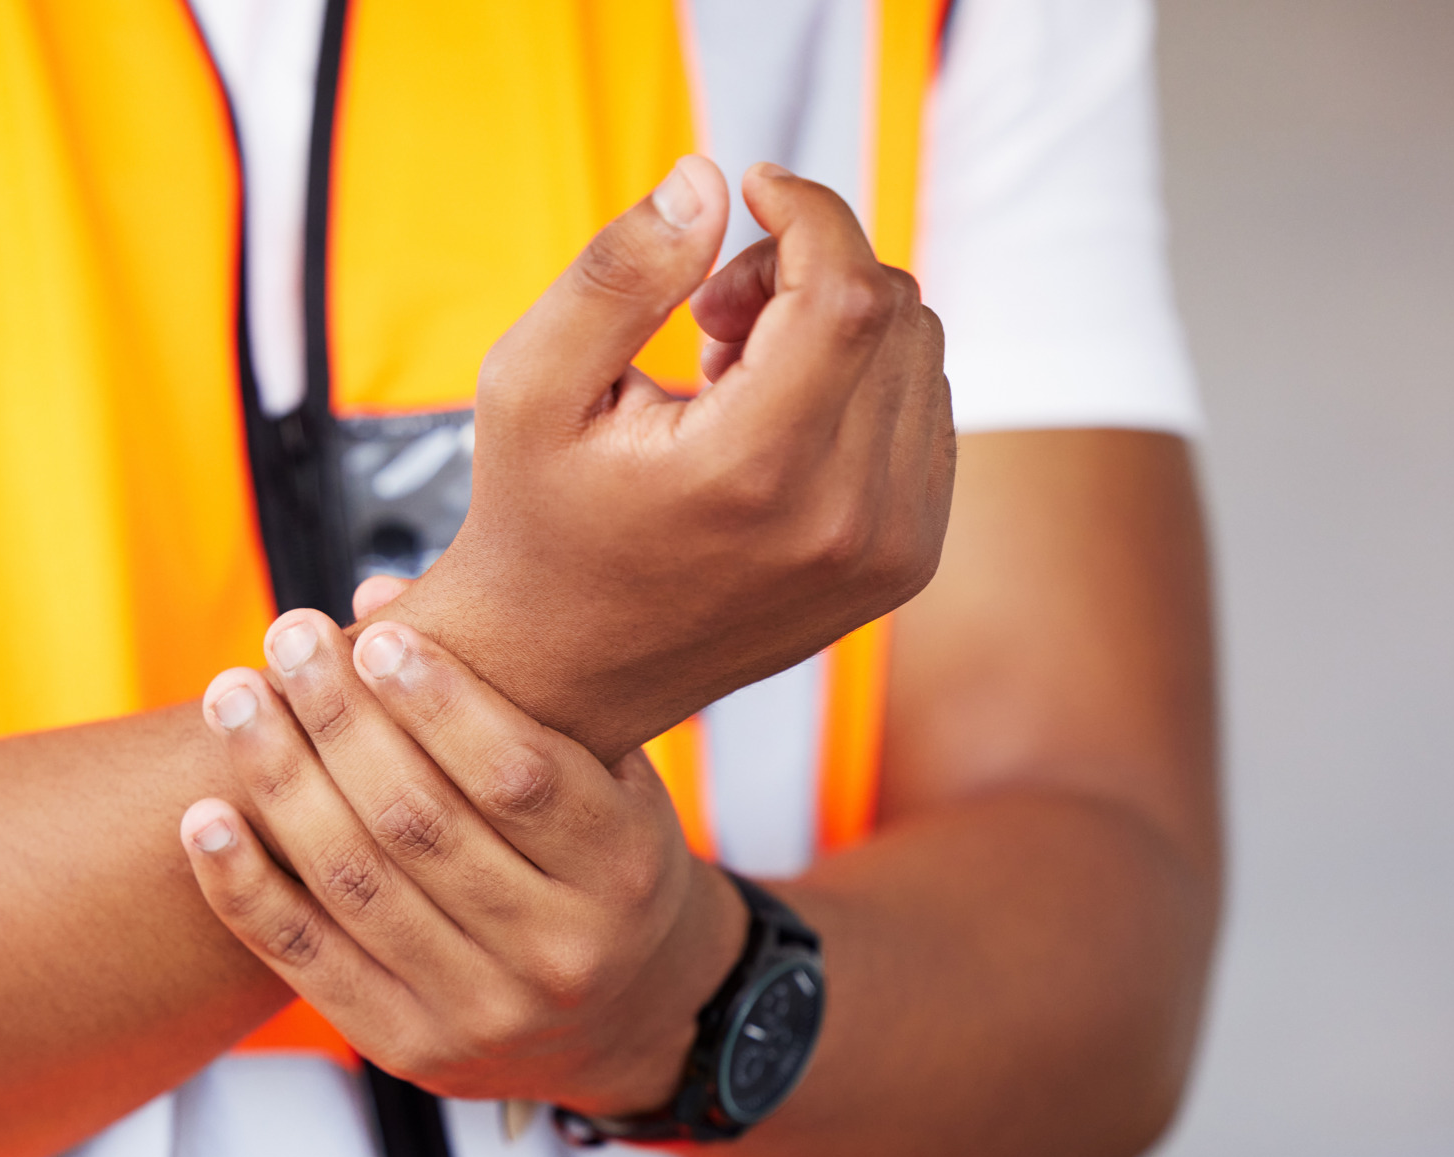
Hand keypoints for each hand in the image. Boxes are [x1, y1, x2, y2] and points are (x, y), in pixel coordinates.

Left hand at [178, 601, 747, 1115]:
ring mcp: (483, 1010)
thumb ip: (514, 688)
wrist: (628, 1020)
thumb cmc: (604, 871)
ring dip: (279, 781)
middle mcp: (560, 949)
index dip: (439, 701)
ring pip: (354, 883)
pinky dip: (243, 887)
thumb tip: (379, 597)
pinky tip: (205, 818)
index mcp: (624, 867)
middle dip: (338, 719)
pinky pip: (306, 959)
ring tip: (234, 700)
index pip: (518, 775)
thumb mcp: (607, 775)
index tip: (375, 639)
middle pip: (419, 822)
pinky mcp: (412, 1048)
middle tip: (286, 641)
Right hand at [383, 157, 954, 762]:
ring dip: (834, 327)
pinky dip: (858, 384)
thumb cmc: (535, 522)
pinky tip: (770, 421)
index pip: (850, 291)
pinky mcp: (907, 562)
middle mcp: (844, 522)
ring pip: (920, 353)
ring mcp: (889, 550)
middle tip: (705, 318)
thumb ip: (618, 274)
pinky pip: (925, 411)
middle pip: (894, 309)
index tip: (752, 191)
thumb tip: (707, 183)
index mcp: (753, 474)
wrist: (564, 675)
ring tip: (728, 376)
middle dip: (805, 273)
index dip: (809, 211)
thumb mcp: (528, 386)